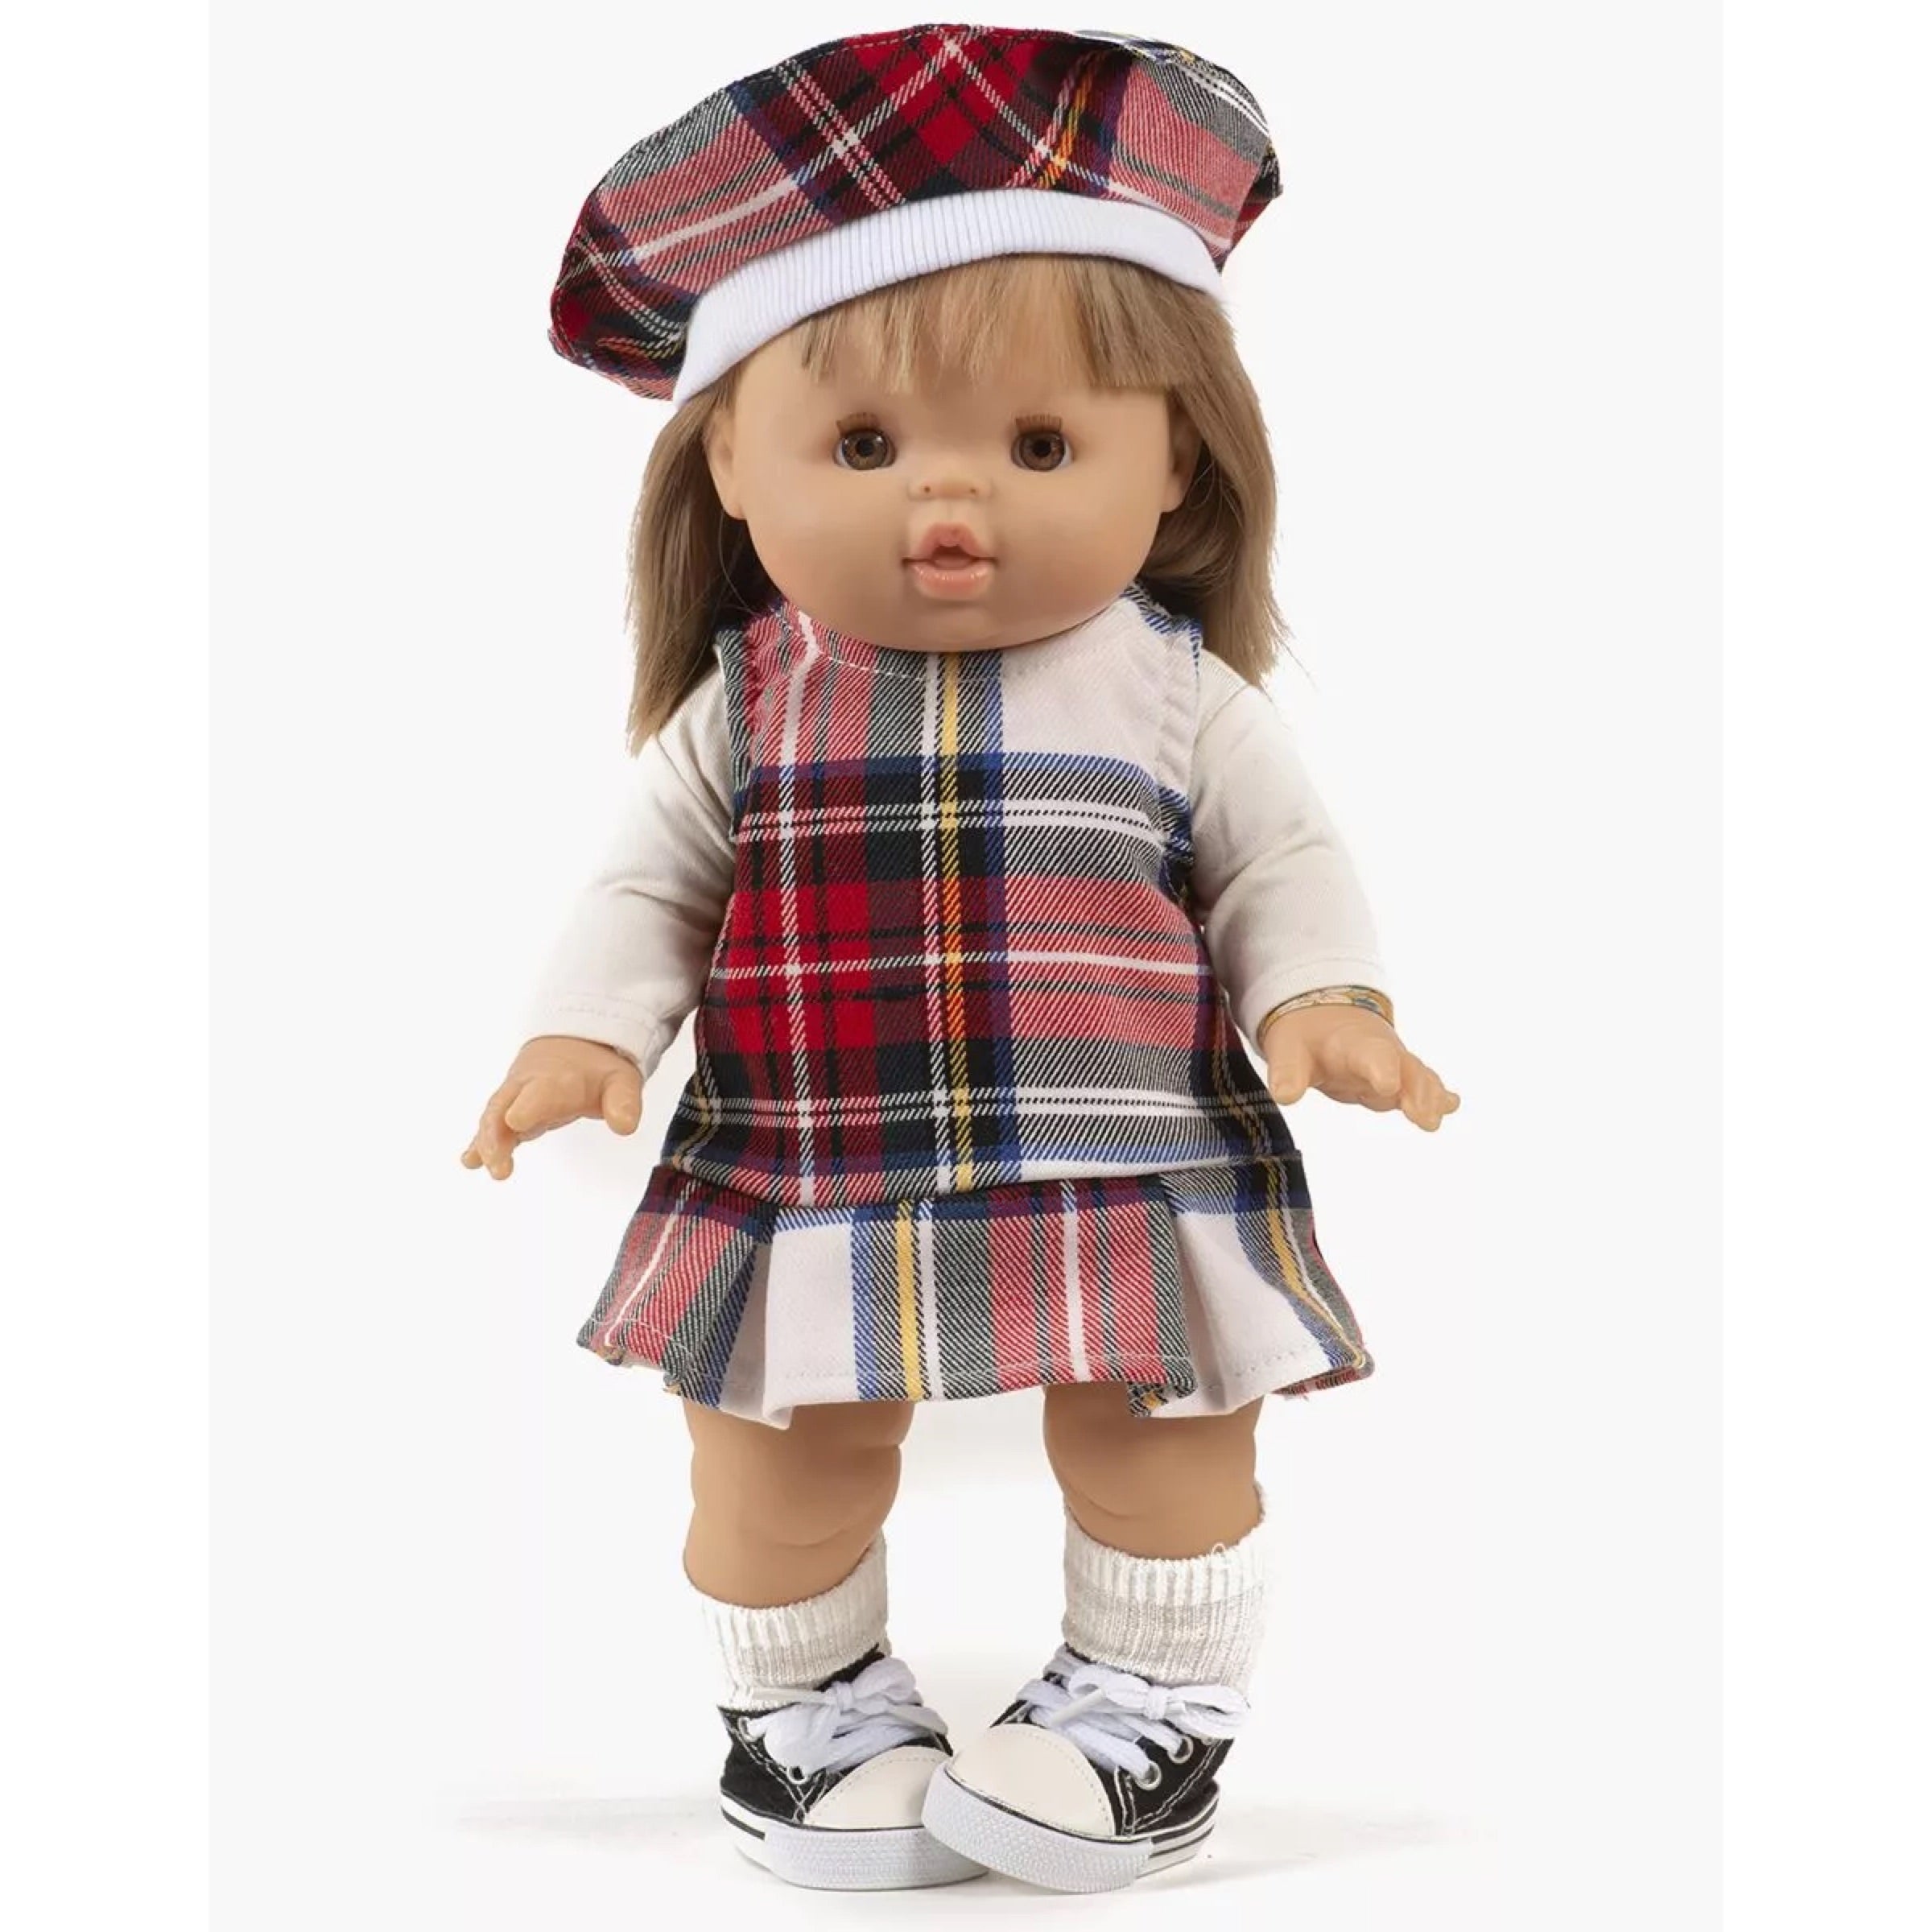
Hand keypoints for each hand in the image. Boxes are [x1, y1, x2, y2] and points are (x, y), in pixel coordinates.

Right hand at [460, 1035, 643, 1179]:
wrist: (576, 1042)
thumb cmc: (598, 1067)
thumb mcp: (622, 1080)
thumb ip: (624, 1102)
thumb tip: (625, 1126)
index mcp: (558, 1079)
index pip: (541, 1092)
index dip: (528, 1106)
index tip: (517, 1123)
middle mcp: (529, 1086)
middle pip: (506, 1106)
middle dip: (497, 1134)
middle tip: (498, 1165)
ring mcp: (515, 1096)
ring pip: (493, 1116)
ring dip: (485, 1141)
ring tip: (478, 1164)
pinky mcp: (510, 1107)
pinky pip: (492, 1124)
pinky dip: (480, 1142)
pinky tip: (469, 1161)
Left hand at [1260, 1004, 1459, 1131]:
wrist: (1323, 1018)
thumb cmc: (1305, 1036)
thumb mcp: (1288, 1050)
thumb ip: (1288, 1072)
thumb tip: (1285, 1095)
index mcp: (1352, 1043)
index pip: (1370, 1054)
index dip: (1380, 1068)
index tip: (1388, 1085)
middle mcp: (1380, 1052)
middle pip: (1405, 1067)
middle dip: (1417, 1091)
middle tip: (1424, 1118)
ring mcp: (1393, 1065)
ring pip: (1419, 1077)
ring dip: (1431, 1097)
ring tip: (1436, 1118)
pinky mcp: (1398, 1079)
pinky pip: (1421, 1085)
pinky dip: (1436, 1096)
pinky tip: (1450, 1106)